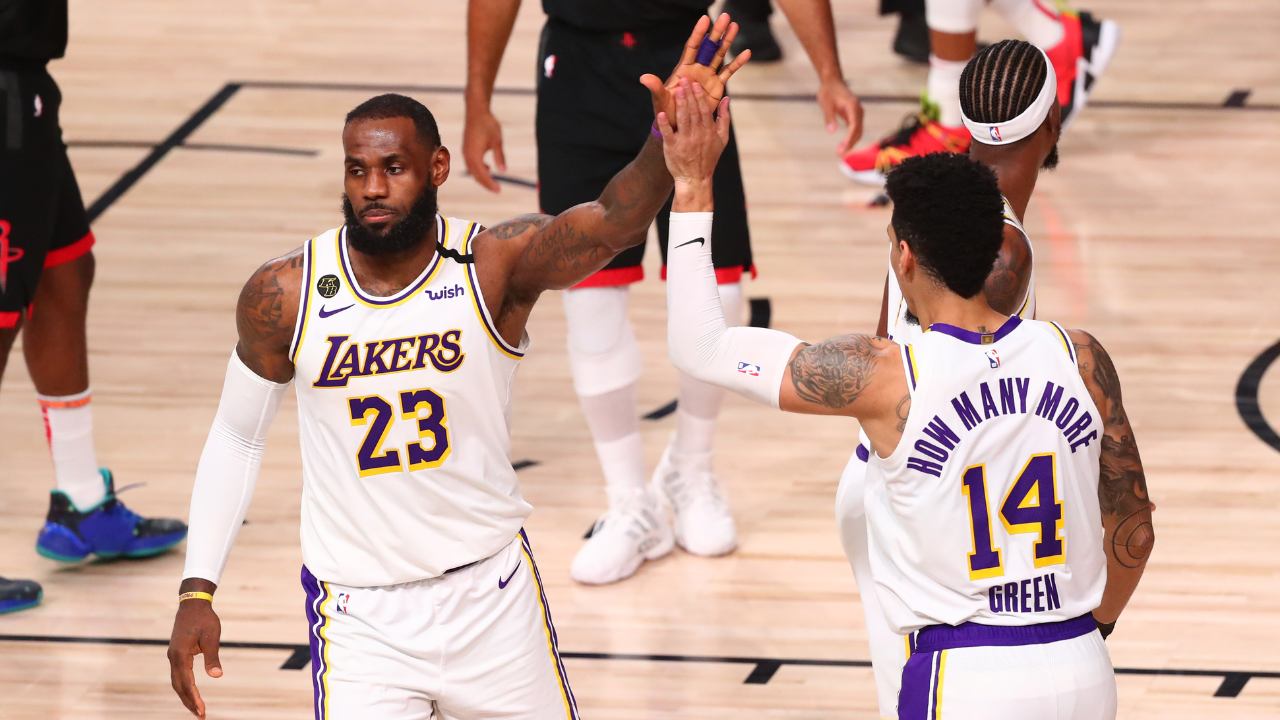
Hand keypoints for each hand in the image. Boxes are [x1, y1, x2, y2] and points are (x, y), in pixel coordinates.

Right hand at [168, 583, 222, 718]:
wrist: (193, 604)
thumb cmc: (205, 619)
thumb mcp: (212, 637)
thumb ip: (213, 657)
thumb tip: (217, 676)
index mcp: (180, 655)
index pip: (186, 683)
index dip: (194, 698)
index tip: (202, 711)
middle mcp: (173, 658)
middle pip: (179, 686)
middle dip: (189, 702)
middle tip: (201, 716)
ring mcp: (173, 656)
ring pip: (177, 682)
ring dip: (186, 696)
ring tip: (197, 709)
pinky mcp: (176, 654)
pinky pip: (178, 675)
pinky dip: (184, 686)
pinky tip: (192, 692)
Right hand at [462, 106, 505, 192]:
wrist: (476, 110)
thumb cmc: (488, 124)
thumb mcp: (497, 141)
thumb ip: (500, 157)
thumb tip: (504, 171)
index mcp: (474, 155)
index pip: (482, 175)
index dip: (490, 184)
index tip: (499, 190)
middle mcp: (467, 155)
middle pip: (476, 175)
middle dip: (486, 184)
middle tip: (497, 190)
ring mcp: (465, 152)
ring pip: (472, 170)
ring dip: (481, 177)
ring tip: (493, 181)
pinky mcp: (465, 148)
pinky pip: (470, 164)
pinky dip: (478, 169)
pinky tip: (487, 168)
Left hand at [640, 14, 750, 126]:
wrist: (678, 123)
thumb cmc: (666, 110)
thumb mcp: (660, 99)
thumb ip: (655, 87)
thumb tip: (643, 78)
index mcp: (684, 68)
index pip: (692, 47)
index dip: (698, 33)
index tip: (705, 19)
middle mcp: (697, 68)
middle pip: (708, 46)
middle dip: (716, 32)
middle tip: (725, 16)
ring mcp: (708, 76)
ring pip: (719, 54)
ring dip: (727, 41)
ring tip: (735, 26)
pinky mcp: (716, 86)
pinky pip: (729, 72)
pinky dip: (738, 63)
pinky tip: (747, 53)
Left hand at [657, 80, 730, 211]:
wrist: (695, 179)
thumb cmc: (709, 157)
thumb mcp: (722, 139)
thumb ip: (724, 118)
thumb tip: (726, 99)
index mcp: (709, 131)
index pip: (704, 110)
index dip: (699, 96)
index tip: (695, 83)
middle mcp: (697, 135)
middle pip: (693, 112)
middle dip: (688, 95)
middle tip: (684, 79)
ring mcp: (684, 142)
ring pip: (682, 120)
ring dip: (679, 104)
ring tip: (676, 90)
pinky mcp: (672, 148)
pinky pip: (668, 134)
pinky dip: (664, 124)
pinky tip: (660, 114)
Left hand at [817, 76, 863, 154]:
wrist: (832, 82)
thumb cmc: (828, 91)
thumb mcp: (826, 103)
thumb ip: (829, 117)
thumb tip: (831, 131)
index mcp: (852, 106)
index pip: (854, 126)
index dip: (850, 138)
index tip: (843, 148)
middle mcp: (858, 110)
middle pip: (858, 131)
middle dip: (850, 143)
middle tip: (839, 154)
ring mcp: (858, 113)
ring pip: (858, 131)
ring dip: (851, 143)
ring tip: (840, 152)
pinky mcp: (854, 116)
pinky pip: (855, 129)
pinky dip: (851, 138)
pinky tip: (843, 146)